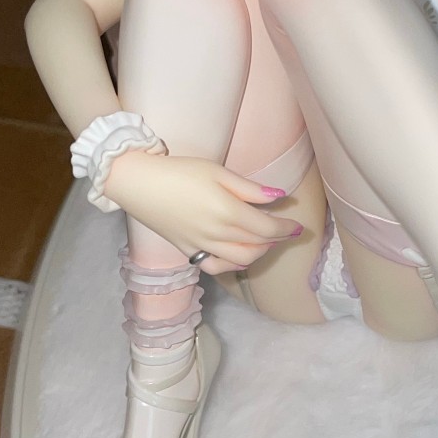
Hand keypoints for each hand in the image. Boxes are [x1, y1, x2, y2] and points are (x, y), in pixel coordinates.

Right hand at [102, 150, 302, 273]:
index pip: (267, 228)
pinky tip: (238, 255)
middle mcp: (217, 234)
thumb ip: (250, 189)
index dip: (286, 228)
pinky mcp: (188, 250)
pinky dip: (232, 264)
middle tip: (287, 232)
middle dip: (277, 240)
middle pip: (257, 245)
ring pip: (240, 260)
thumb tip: (279, 198)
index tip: (297, 225)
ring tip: (266, 242)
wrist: (139, 184)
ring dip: (259, 253)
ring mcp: (202, 246)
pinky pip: (216, 266)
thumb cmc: (179, 171)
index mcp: (228, 212)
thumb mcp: (218, 172)